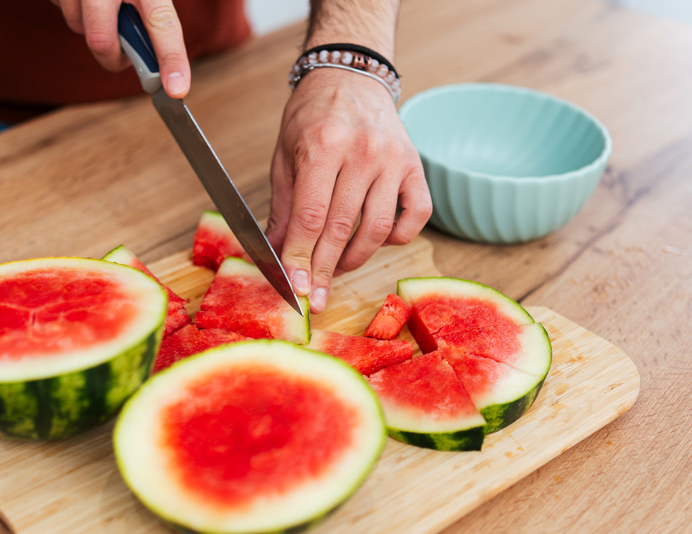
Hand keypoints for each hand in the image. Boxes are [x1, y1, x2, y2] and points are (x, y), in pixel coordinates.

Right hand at [53, 0, 191, 96]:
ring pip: (78, 27)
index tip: (176, 89)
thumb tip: (167, 66)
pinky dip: (75, 10)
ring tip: (103, 5)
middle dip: (113, 57)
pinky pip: (61, 9)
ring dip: (92, 29)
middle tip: (125, 57)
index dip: (171, 57)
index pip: (161, 21)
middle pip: (102, 40)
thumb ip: (156, 12)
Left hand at [267, 69, 431, 313]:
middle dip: (325, 270)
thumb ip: (282, 207)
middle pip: (342, 228)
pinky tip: (378, 240)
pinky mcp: (416, 166)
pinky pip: (416, 216)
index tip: (295, 289)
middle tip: (314, 298)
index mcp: (323, 145)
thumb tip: (275, 255)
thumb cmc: (312, 116)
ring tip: (338, 266)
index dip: (300, 258)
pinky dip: (398, 237)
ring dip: (356, 258)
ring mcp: (394, 159)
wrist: (350, 76)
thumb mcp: (285, 155)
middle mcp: (362, 151)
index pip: (310, 216)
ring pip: (378, 228)